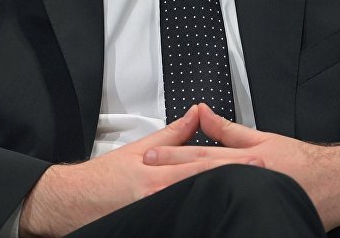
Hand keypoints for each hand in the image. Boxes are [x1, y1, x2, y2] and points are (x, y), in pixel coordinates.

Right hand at [19, 105, 263, 237]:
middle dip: (235, 179)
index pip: (201, 164)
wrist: (73, 203)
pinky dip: (201, 215)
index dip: (231, 161)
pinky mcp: (152, 224)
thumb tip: (196, 114)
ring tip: (250, 193)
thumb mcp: (138, 149)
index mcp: (157, 172)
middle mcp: (158, 194)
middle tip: (266, 175)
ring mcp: (156, 212)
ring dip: (223, 197)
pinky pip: (182, 220)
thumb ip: (172, 134)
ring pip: (196, 203)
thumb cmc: (103, 179)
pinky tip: (218, 214)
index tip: (257, 158)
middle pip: (204, 185)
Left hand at [142, 103, 339, 230]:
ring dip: (187, 195)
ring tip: (160, 197)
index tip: (151, 154)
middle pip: (202, 177)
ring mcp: (251, 198)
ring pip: (213, 197)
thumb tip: (202, 113)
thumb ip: (229, 129)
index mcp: (245, 159)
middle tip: (145, 175)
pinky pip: (229, 212)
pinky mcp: (258, 213)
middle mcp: (246, 179)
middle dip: (172, 176)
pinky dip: (212, 212)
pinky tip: (195, 214)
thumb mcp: (264, 138)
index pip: (203, 155)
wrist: (336, 185)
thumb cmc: (301, 162)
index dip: (174, 154)